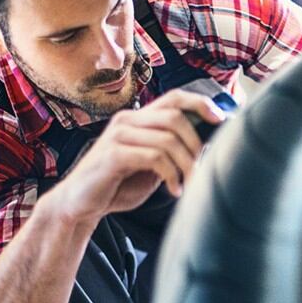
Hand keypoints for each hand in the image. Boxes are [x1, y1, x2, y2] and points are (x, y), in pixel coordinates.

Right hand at [45, 90, 224, 225]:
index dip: (200, 103)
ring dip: (186, 165)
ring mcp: (118, 135)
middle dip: (196, 144)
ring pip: (168, 139)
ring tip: (188, 184)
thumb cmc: (118, 184)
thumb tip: (207, 146)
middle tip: (201, 169)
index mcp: (138, 118)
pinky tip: (174, 191)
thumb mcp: (150, 164)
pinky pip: (154, 157)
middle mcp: (128, 120)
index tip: (221, 118)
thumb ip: (170, 151)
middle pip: (175, 117)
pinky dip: (171, 175)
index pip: (174, 98)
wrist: (80, 204)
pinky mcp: (113, 154)